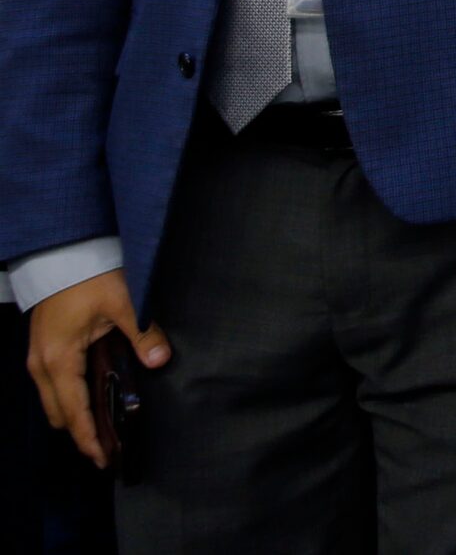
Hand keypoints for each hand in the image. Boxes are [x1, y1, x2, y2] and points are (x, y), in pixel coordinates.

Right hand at [24, 269, 169, 468]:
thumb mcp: (123, 303)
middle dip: (81, 433)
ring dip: (75, 417)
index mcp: (58, 359)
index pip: (74, 411)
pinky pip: (54, 386)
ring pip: (53, 402)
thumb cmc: (90, 276)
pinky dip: (71, 399)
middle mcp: (41, 365)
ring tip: (105, 429)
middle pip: (58, 414)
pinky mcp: (43, 349)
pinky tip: (94, 399)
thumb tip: (160, 361)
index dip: (89, 437)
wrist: (64, 254)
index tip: (103, 459)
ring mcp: (38, 358)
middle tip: (109, 449)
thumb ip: (143, 334)